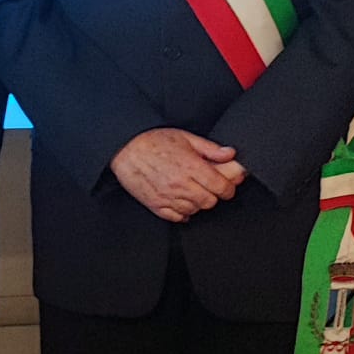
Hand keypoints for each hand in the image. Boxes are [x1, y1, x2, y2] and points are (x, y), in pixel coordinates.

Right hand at [110, 128, 247, 222]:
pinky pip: (177, 217)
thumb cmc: (151, 140)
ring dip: (197, 202)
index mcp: (191, 166)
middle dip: (212, 194)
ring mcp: (168, 197)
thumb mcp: (184, 137)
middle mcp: (181, 184)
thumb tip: (230, 154)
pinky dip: (182, 211)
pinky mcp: (156, 205)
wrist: (123, 148)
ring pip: (195, 210)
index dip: (228, 187)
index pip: (222, 187)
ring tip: (190, 190)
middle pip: (210, 201)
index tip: (225, 184)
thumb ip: (210, 148)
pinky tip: (180, 200)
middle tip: (206, 185)